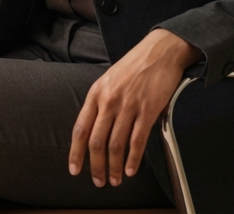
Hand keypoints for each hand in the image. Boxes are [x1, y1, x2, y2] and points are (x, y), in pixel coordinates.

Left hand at [69, 28, 200, 186]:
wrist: (159, 51)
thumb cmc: (133, 66)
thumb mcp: (108, 81)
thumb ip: (100, 104)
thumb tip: (94, 131)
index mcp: (96, 93)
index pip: (81, 128)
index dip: (76, 152)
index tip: (75, 169)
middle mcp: (109, 101)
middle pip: (97, 141)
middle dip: (96, 166)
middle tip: (99, 181)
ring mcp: (129, 106)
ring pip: (116, 144)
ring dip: (115, 166)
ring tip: (115, 179)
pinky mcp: (148, 110)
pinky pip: (138, 141)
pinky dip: (134, 159)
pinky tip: (132, 169)